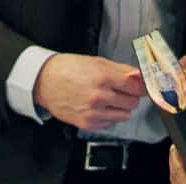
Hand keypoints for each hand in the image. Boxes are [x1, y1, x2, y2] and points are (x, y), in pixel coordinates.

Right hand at [32, 53, 146, 131]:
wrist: (44, 82)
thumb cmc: (68, 69)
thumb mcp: (96, 62)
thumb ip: (121, 69)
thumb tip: (139, 75)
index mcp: (103, 77)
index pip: (135, 87)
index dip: (141, 86)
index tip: (141, 86)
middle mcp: (99, 96)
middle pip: (132, 102)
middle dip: (130, 96)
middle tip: (122, 90)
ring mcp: (93, 112)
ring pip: (124, 115)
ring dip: (122, 107)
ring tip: (110, 98)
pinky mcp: (87, 123)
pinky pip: (111, 123)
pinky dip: (110, 116)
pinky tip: (100, 106)